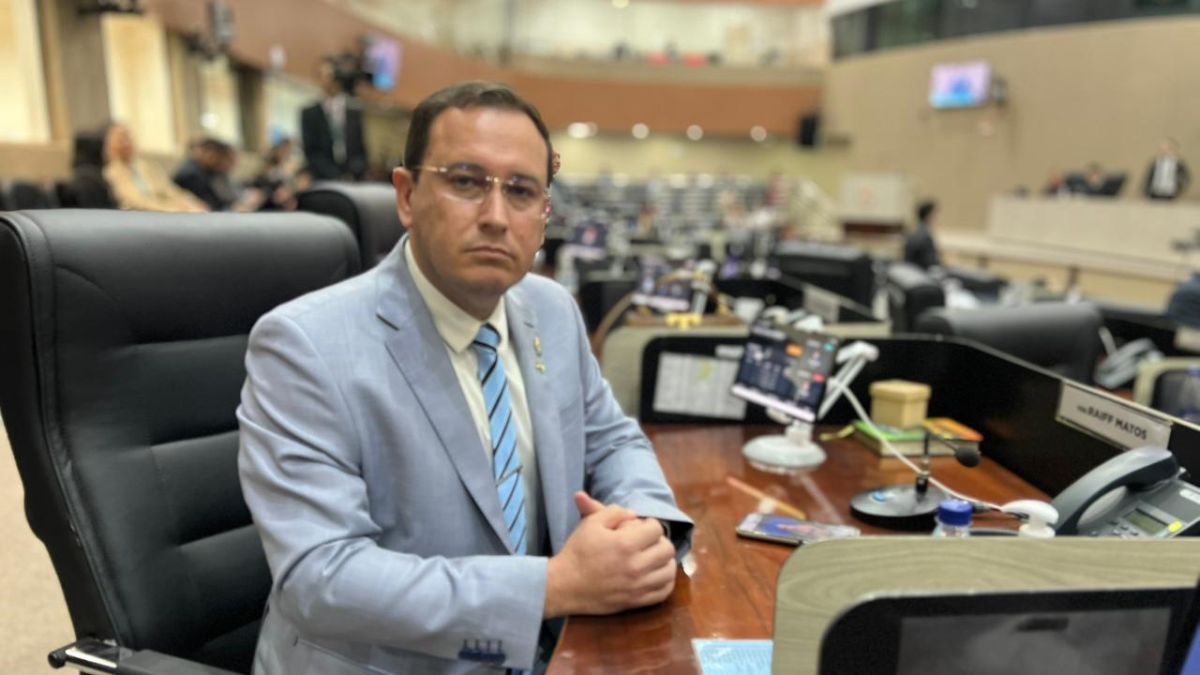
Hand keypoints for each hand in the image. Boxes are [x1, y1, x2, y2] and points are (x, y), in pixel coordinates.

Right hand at [544, 492, 677, 617]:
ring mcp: (637, 587)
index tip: (642, 527)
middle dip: (660, 541)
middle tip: (648, 542)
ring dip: (665, 561)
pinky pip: (663, 592)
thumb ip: (614, 512)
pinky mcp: (635, 602)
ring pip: (669, 571)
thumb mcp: (590, 523)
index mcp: (625, 544)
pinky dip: (665, 582)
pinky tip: (656, 574)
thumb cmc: (577, 552)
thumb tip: (635, 515)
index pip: (657, 529)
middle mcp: (636, 566)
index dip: (650, 524)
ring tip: (654, 558)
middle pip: (667, 550)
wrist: (564, 586)